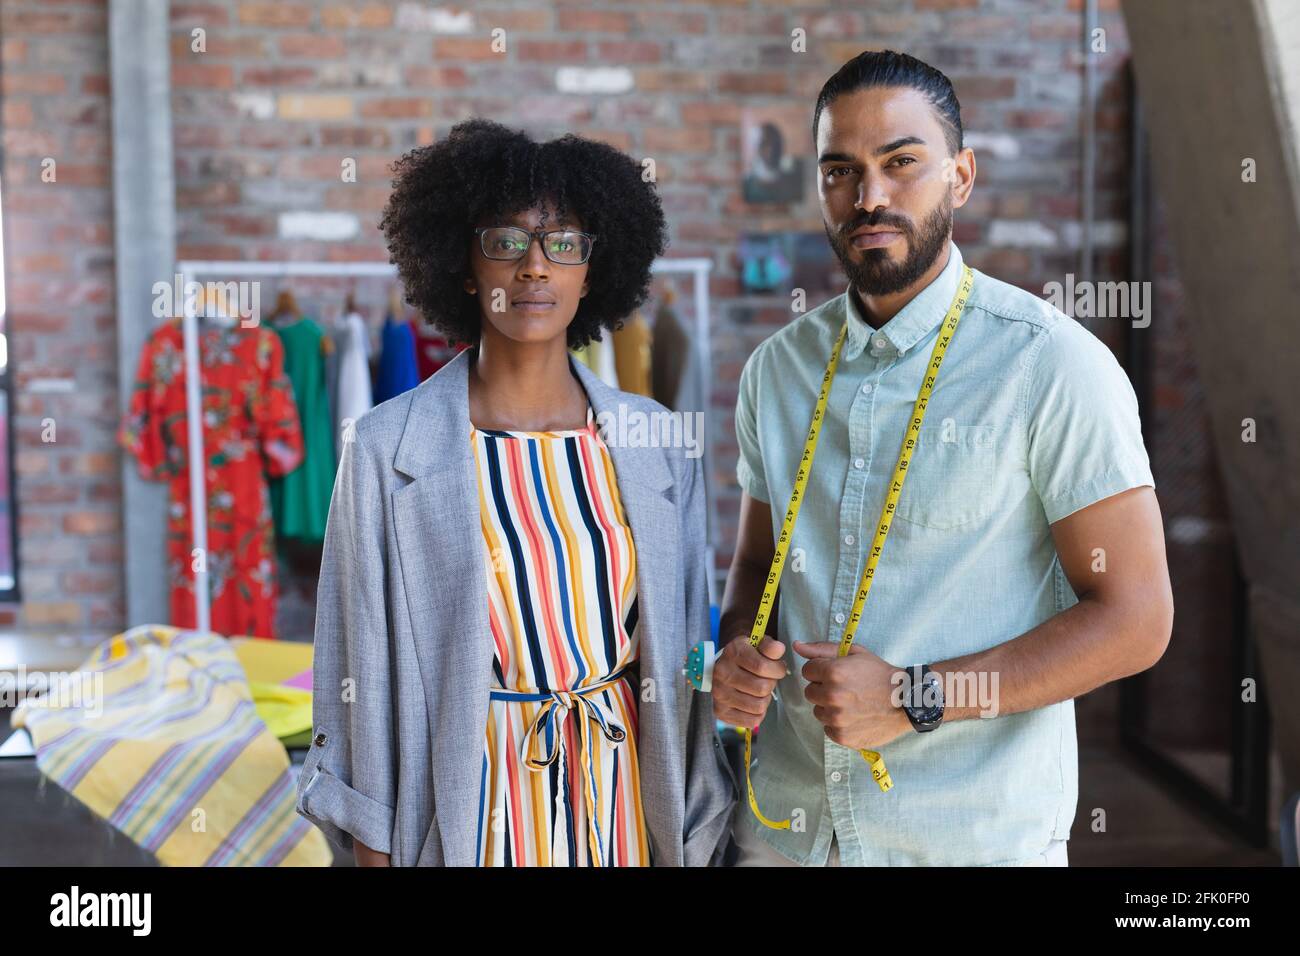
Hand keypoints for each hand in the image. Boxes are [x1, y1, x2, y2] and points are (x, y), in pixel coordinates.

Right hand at [711, 635, 786, 729]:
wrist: (724, 667)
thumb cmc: (746, 657)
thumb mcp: (757, 645)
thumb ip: (770, 646)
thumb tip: (779, 649)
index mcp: (733, 653)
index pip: (763, 667)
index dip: (778, 670)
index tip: (778, 669)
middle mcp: (722, 673)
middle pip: (762, 688)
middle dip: (771, 684)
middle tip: (766, 680)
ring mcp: (719, 694)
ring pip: (758, 706)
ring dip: (765, 700)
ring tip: (759, 691)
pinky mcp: (720, 711)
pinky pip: (752, 720)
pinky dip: (758, 714)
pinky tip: (753, 702)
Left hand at [794, 641, 910, 749]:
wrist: (907, 700)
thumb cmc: (880, 674)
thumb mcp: (854, 653)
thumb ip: (822, 649)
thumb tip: (796, 646)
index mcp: (832, 672)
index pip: (807, 671)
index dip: (822, 671)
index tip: (837, 674)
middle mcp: (832, 696)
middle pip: (810, 692)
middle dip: (823, 689)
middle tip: (846, 689)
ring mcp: (837, 719)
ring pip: (818, 711)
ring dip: (830, 708)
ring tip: (852, 703)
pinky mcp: (842, 736)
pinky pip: (828, 729)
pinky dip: (838, 724)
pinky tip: (855, 717)